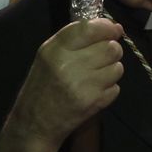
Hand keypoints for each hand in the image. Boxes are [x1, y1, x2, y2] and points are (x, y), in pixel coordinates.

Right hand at [6, 18, 124, 147]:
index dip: (107, 27)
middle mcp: (69, 65)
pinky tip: (92, 92)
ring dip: (111, 70)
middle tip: (101, 58)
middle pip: (111, 48)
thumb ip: (77, 38)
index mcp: (55, 49)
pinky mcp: (93, 102)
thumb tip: (113, 27)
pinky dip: (109, 89)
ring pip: (117, 67)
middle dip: (111, 51)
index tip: (113, 30)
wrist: (34, 124)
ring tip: (95, 77)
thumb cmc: (42, 85)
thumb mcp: (49, 55)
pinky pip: (116, 87)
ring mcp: (83, 84)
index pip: (91, 28)